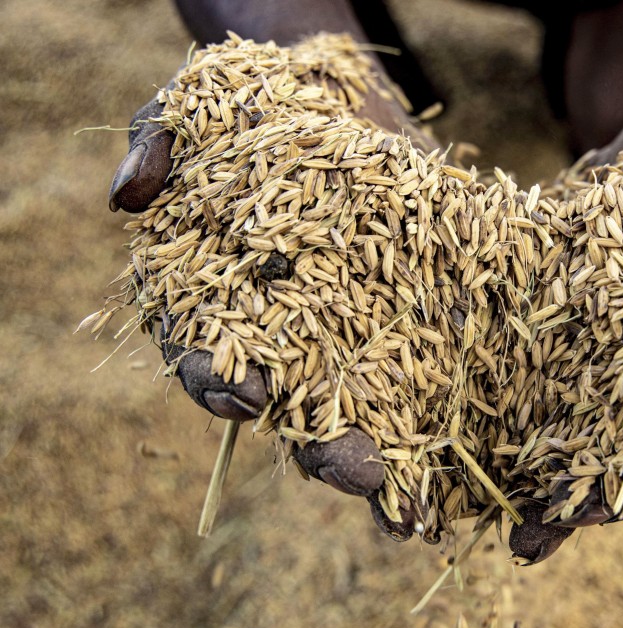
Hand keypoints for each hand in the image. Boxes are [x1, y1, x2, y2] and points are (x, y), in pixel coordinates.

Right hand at [110, 43, 437, 544]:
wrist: (344, 101)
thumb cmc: (260, 110)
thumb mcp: (200, 109)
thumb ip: (158, 142)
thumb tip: (128, 197)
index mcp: (227, 305)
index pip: (211, 358)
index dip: (218, 379)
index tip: (245, 393)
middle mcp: (292, 341)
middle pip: (301, 411)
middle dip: (324, 447)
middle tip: (359, 473)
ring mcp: (357, 342)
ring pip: (368, 418)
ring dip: (391, 464)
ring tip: (417, 508)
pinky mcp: (419, 328)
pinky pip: (430, 385)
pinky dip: (447, 424)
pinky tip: (472, 463)